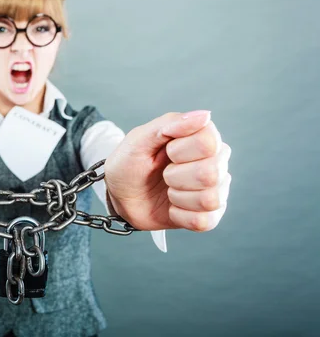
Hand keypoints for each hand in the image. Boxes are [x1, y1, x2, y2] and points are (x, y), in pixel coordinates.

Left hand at [104, 110, 231, 231]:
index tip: (165, 152)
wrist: (120, 195)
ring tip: (168, 190)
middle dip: (175, 177)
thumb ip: (168, 124)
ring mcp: (216, 189)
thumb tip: (204, 115)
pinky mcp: (210, 214)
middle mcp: (216, 161)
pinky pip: (205, 221)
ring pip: (210, 199)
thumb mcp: (138, 140)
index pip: (208, 143)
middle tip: (164, 174)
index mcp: (202, 137)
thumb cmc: (130, 163)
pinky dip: (180, 216)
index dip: (179, 151)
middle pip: (210, 173)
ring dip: (178, 197)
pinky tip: (172, 207)